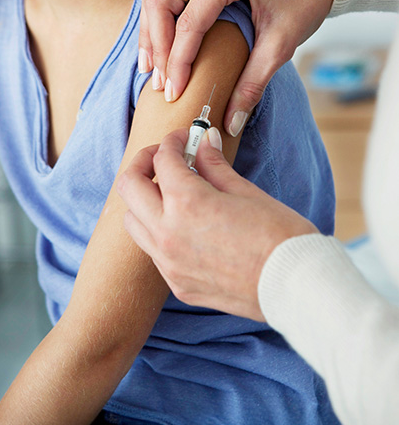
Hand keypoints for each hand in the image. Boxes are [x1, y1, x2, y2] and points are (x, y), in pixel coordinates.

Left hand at [117, 128, 316, 319]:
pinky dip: (159, 231)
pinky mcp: (177, 285)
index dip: (174, 141)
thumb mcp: (246, 192)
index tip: (187, 139)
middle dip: (144, 163)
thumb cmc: (280, 236)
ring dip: (144, 201)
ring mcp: (169, 263)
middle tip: (165, 158)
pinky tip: (185, 226)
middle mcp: (168, 233)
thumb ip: (215, 166)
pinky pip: (153, 252)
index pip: (163, 159)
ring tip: (171, 194)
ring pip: (133, 222)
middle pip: (129, 187)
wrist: (295, 285)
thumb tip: (204, 143)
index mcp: (186, 203)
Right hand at [139, 0, 333, 135]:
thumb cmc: (304, 0)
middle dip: (155, 45)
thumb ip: (252, 85)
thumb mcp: (280, 47)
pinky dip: (156, 13)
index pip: (188, 23)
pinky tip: (158, 40)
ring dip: (149, 28)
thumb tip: (230, 122)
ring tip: (151, 66)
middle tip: (159, 81)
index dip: (176, 62)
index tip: (174, 92)